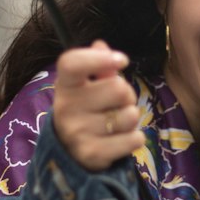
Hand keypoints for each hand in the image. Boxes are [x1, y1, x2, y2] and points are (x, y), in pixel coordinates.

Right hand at [53, 41, 144, 171]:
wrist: (69, 154)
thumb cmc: (85, 110)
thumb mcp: (86, 86)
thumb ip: (98, 66)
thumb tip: (100, 44)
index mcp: (64, 85)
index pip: (73, 63)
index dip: (99, 58)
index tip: (122, 60)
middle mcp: (66, 108)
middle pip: (119, 88)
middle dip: (127, 95)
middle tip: (116, 105)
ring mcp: (78, 133)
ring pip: (131, 115)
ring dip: (131, 118)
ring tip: (115, 124)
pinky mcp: (92, 154)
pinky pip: (135, 139)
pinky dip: (135, 138)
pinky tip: (119, 140)